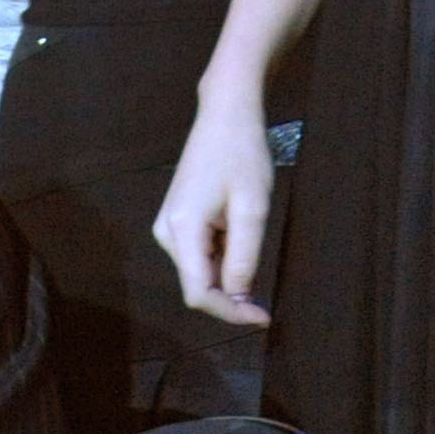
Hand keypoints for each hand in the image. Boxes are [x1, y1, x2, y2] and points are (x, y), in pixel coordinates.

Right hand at [154, 98, 276, 325]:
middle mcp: (168, 232)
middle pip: (198, 284)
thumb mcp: (253, 207)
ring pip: (200, 269)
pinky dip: (224, 257)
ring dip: (229, 274)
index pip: (198, 292)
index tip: (261, 319)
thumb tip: (238, 295)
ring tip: (255, 248)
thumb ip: (244, 255)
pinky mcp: (179, 219)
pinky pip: (201, 252)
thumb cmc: (242, 155)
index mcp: (182, 230)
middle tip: (266, 302)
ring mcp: (170, 225)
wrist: (226, 115)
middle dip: (231, 296)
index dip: (229, 312)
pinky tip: (242, 235)